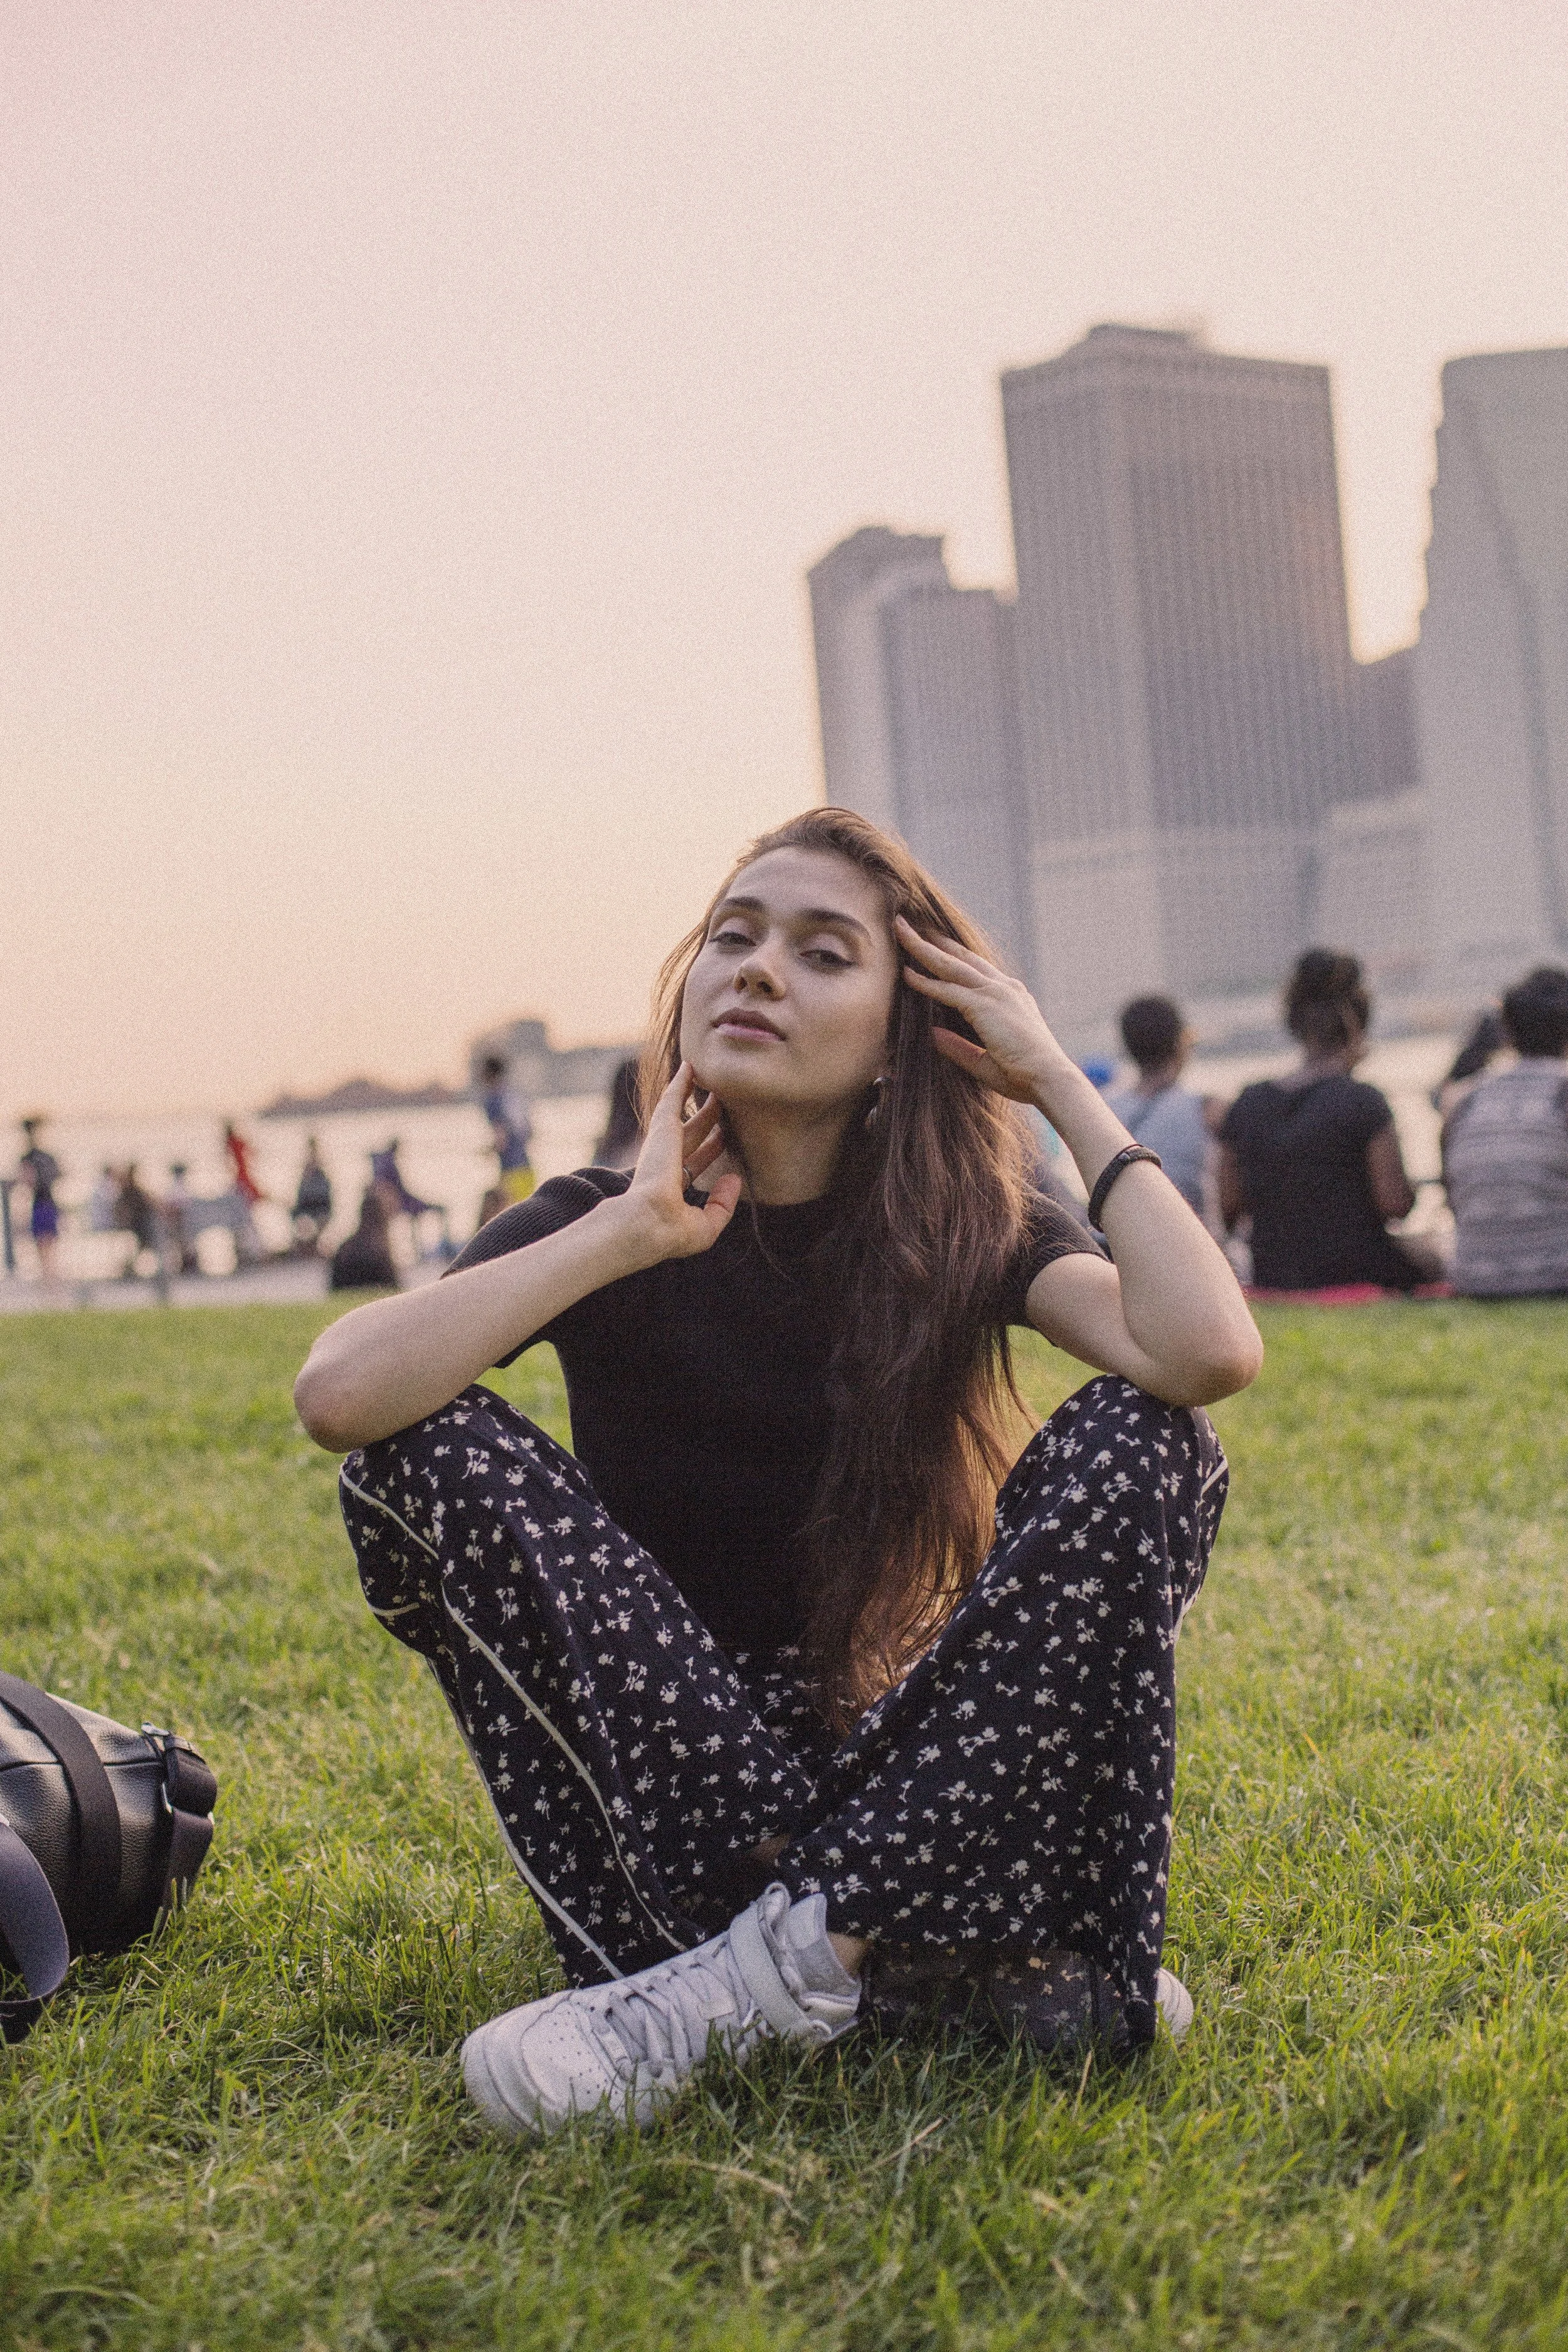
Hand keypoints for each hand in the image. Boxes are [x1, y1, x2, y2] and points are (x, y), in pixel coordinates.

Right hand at [620, 1063, 742, 1260]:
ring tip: (702, 1075)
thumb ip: (722, 1204)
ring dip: (691, 1094)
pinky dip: (680, 1082)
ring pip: (680, 1112)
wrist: (647, 1222)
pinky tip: (689, 1066)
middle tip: (720, 1101)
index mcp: (673, 1185)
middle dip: (706, 1118)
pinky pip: (673, 1097)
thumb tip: (735, 1177)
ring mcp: (662, 1144)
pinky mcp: (662, 1128)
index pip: (697, 1161)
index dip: (712, 1148)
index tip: (725, 1136)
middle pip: (691, 1133)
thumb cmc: (672, 1232)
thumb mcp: (706, 1226)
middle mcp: (666, 1162)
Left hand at [896, 916, 1064, 1103]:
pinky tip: (905, 974)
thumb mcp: (985, 1060)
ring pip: (950, 965)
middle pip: (961, 957)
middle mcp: (1005, 988)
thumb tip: (933, 1034)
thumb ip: (958, 1047)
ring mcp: (996, 993)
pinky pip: (948, 990)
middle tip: (911, 925)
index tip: (934, 943)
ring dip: (922, 948)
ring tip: (900, 930)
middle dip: (934, 940)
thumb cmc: (1025, 1076)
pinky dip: (925, 982)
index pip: (976, 969)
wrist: (1050, 1079)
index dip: (953, 955)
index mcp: (1011, 997)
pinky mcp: (986, 1005)